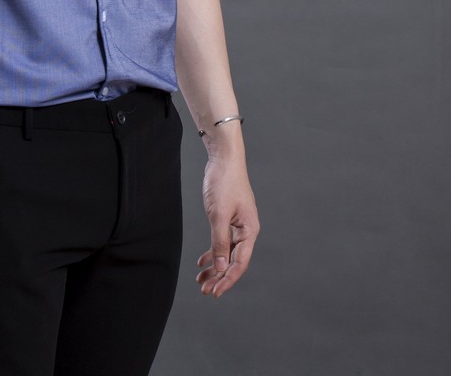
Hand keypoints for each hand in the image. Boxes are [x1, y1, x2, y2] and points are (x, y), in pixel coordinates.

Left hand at [195, 155, 258, 298]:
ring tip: (201, 280)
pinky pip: (222, 241)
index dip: (227, 279)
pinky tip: (202, 262)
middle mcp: (246, 231)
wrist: (224, 159)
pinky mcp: (229, 219)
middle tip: (205, 290)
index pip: (240, 263)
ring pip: (227, 253)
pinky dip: (213, 252)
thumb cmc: (224, 182)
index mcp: (249, 231)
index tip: (215, 292)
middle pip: (234, 261)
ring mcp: (238, 225)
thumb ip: (220, 242)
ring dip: (215, 267)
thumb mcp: (219, 214)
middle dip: (219, 277)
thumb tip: (221, 268)